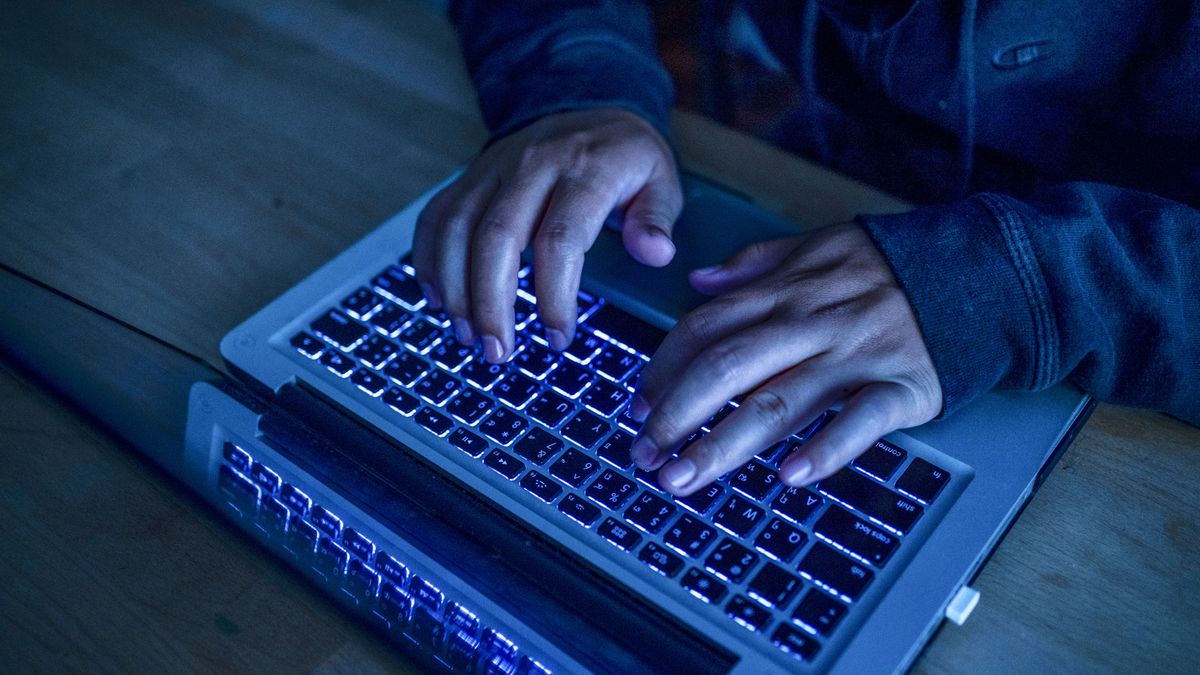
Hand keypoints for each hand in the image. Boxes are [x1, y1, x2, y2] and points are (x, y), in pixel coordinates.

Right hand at [411, 108, 682, 361]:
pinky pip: (437, 216)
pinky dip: (429, 259)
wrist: (588, 101)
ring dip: (455, 288)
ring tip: (468, 336)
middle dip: (491, 304)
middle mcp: (532, 165)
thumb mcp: (660, 179)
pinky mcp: (470, 176)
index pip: (560, 238)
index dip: (554, 296)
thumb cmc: (625, 156)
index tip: (559, 339)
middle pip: (497, 238)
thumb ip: (657, 218)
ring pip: (457, 229)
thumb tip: (657, 254)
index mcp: (585, 169)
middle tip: (497, 353)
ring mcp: (494, 169)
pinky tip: (438, 299)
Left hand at [629, 223, 942, 493]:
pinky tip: (789, 478)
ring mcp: (856, 354)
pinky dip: (825, 449)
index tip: (636, 405)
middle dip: (676, 413)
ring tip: (683, 478)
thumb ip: (755, 264)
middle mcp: (811, 322)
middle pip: (727, 367)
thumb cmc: (888, 268)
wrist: (979, 271)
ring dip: (722, 444)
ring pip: (777, 401)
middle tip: (644, 453)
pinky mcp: (902, 385)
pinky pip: (859, 420)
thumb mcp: (816, 247)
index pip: (706, 328)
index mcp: (785, 290)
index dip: (663, 369)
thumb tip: (698, 281)